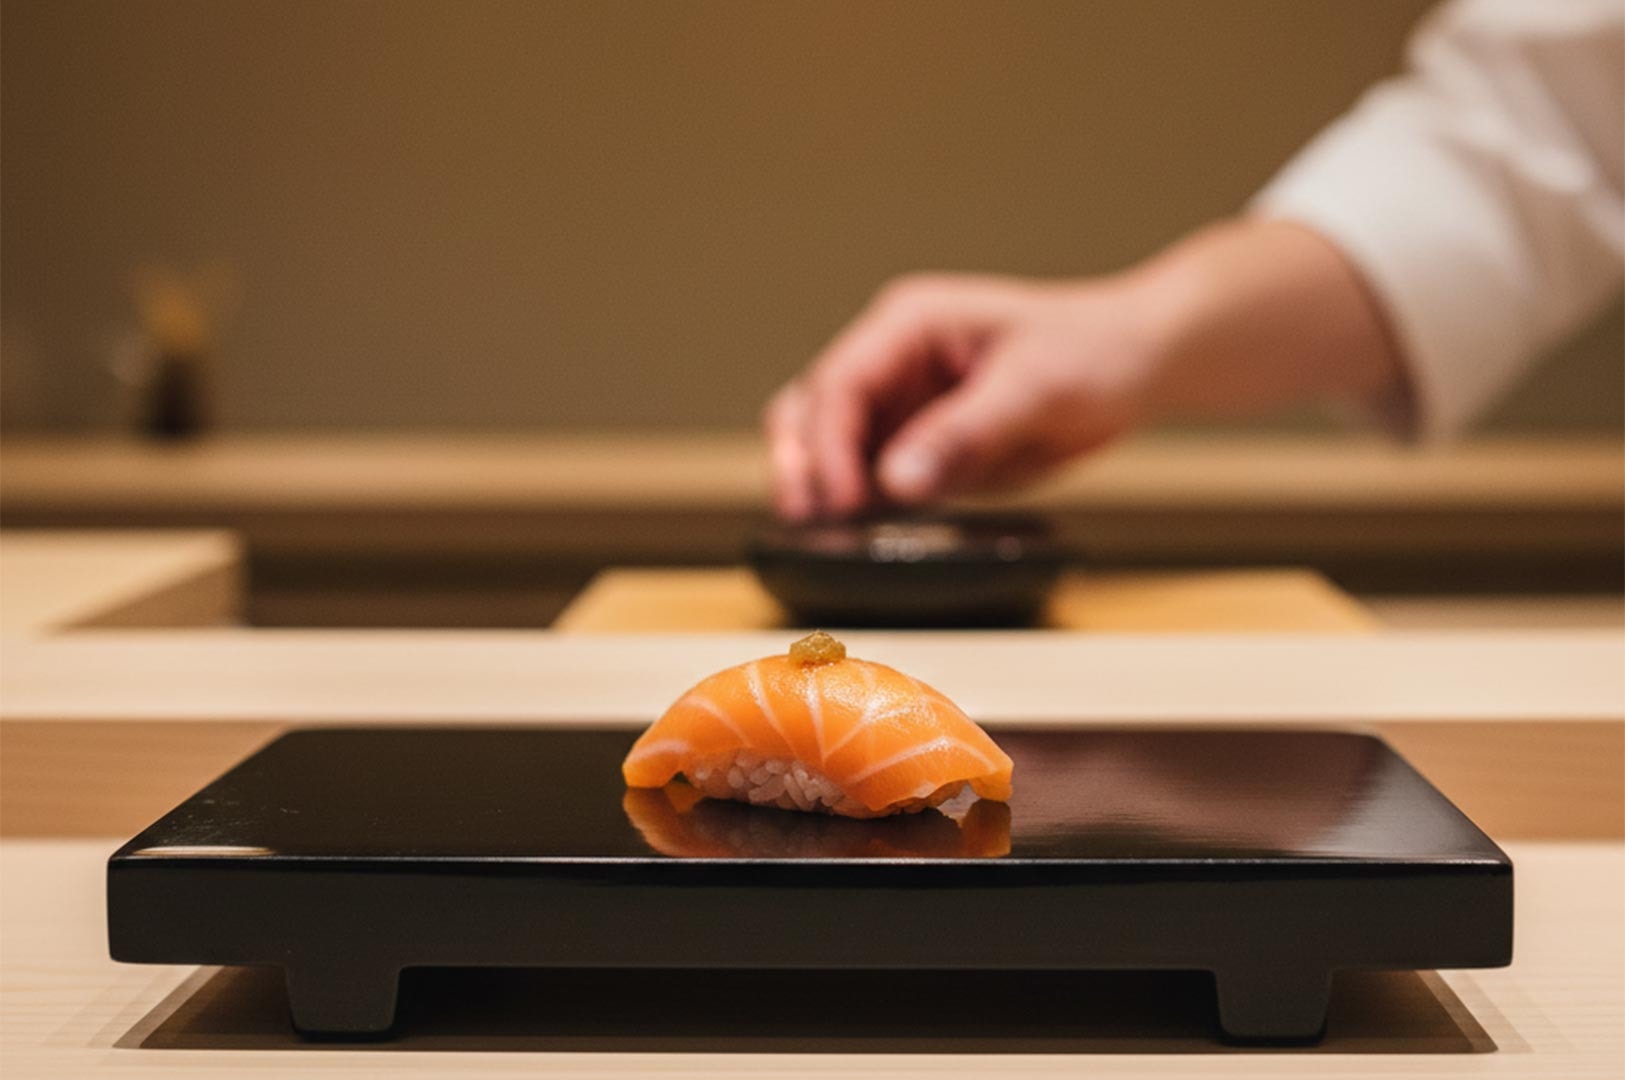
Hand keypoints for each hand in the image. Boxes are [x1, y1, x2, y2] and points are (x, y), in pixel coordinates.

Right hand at [764, 273, 1163, 519]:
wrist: (1136, 362)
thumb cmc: (1091, 351)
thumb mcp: (1033, 388)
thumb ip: (962, 432)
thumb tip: (896, 483)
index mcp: (909, 324)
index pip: (841, 383)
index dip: (829, 445)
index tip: (842, 503)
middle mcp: (892, 359)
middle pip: (812, 409)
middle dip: (802, 463)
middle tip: (806, 521)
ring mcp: (902, 402)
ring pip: (828, 444)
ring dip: (819, 485)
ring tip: (819, 534)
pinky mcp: (919, 443)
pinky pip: (871, 476)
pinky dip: (858, 506)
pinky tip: (860, 537)